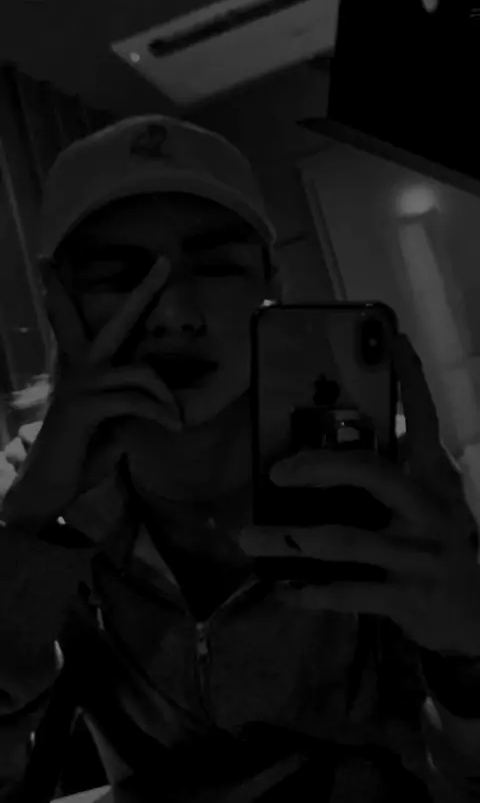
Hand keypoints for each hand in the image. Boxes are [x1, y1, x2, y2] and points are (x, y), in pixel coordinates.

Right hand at [2, 256, 181, 536]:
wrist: (47, 487)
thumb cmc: (80, 456)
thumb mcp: (111, 426)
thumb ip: (129, 405)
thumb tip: (159, 400)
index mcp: (82, 369)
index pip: (79, 324)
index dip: (67, 294)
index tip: (49, 262)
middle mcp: (79, 369)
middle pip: (115, 321)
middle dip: (143, 291)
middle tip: (164, 261)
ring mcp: (80, 385)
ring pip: (139, 371)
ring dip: (164, 396)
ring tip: (175, 420)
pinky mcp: (84, 406)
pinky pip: (134, 400)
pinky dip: (159, 413)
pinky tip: (171, 427)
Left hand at [240, 333, 479, 656]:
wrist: (477, 616)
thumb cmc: (439, 546)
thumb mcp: (428, 504)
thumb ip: (396, 474)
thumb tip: (334, 443)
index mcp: (433, 479)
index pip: (422, 420)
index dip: (410, 380)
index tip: (394, 340)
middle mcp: (429, 509)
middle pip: (368, 473)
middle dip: (317, 467)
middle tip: (276, 472)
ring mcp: (418, 555)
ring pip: (344, 540)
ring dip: (289, 539)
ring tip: (247, 537)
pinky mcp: (405, 597)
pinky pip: (347, 592)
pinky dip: (310, 591)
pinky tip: (283, 589)